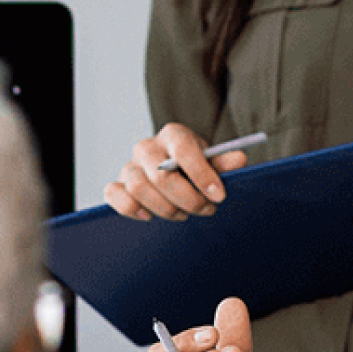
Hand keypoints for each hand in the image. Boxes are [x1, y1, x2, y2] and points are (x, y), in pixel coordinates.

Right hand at [104, 123, 253, 220]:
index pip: (183, 149)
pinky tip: (149, 216)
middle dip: (187, 199)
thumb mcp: (212, 163)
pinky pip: (113, 194)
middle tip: (206, 209)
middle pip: (160, 175)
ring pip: (138, 188)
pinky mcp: (118, 184)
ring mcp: (129, 166)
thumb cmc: (195, 168)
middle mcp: (147, 147)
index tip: (219, 196)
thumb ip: (223, 162)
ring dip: (165, 208)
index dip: (202, 174)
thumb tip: (239, 159)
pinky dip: (131, 208)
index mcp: (173, 135)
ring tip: (183, 214)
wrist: (174, 174)